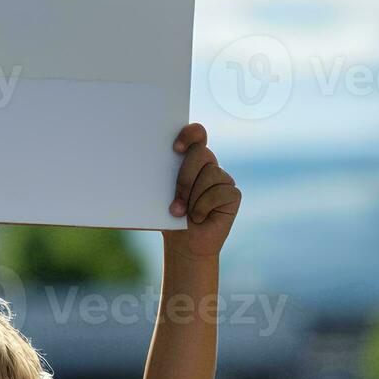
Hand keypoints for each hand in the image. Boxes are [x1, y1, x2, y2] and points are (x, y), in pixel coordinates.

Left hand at [164, 122, 240, 259]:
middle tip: (176, 200)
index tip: (175, 148)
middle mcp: (209, 165)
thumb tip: (147, 160)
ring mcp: (222, 179)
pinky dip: (204, 207)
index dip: (190, 134)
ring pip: (210, 174)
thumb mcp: (160, 194)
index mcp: (190, 159)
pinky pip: (219, 192)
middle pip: (202, 153)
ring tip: (184, 213)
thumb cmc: (169, 218)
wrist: (183, 244)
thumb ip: (160, 175)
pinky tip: (199, 218)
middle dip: (185, 178)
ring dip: (192, 198)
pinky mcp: (232, 194)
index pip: (197, 133)